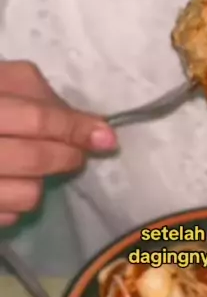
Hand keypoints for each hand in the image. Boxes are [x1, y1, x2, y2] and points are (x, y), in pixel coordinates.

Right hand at [0, 61, 116, 226]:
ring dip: (40, 183)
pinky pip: (8, 218)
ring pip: (27, 194)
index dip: (75, 129)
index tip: (106, 138)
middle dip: (67, 157)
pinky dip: (15, 204)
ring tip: (31, 168)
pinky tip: (8, 184)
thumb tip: (88, 123)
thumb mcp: (4, 78)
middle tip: (76, 154)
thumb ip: (39, 94)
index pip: (37, 119)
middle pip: (36, 160)